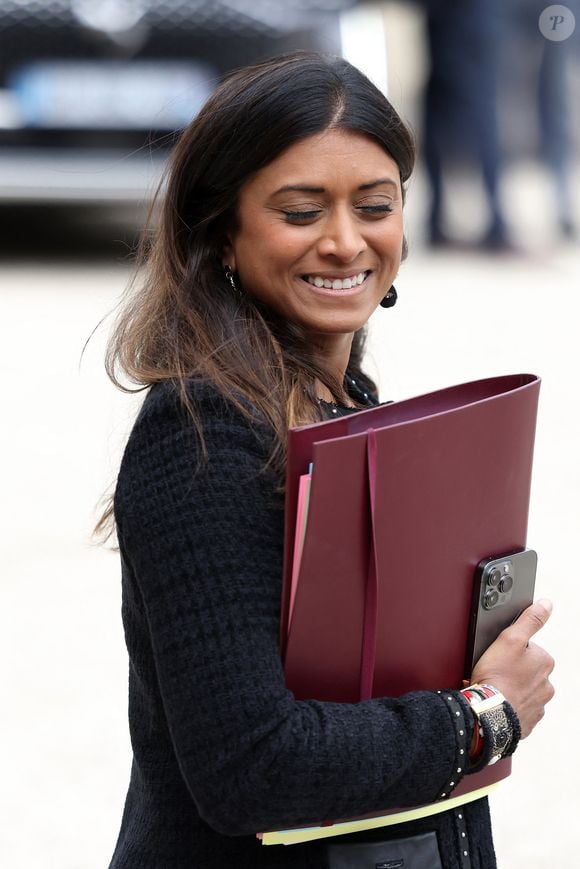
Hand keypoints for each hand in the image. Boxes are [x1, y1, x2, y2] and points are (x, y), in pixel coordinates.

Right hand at [471, 599, 554, 738]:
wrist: (488, 713)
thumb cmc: (497, 676)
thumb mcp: (510, 638)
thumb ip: (530, 620)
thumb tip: (546, 604)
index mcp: (545, 663)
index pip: (528, 649)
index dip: (510, 650)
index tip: (498, 655)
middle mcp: (546, 685)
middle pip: (526, 670)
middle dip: (512, 670)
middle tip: (494, 671)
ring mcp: (538, 705)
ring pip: (523, 690)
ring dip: (510, 688)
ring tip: (493, 687)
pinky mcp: (528, 721)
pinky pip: (518, 708)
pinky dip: (508, 704)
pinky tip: (496, 700)